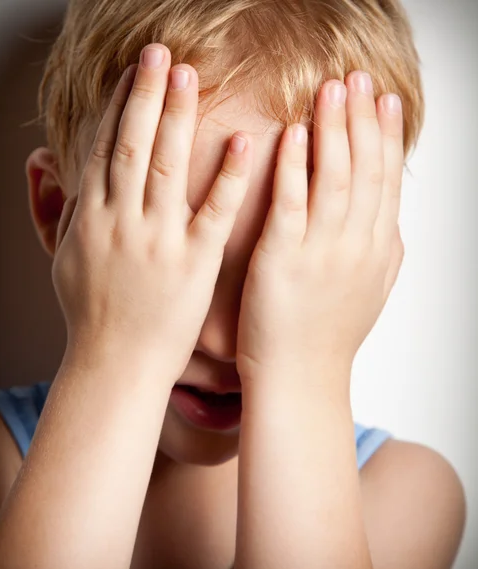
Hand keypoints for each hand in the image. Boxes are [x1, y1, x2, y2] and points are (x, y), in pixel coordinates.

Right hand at [52, 44, 252, 383]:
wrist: (116, 364)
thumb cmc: (92, 314)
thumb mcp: (65, 258)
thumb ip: (61, 209)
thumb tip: (46, 165)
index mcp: (93, 217)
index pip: (105, 146)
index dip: (119, 103)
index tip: (133, 71)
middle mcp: (122, 221)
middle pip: (133, 143)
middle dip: (146, 93)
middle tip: (161, 53)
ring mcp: (159, 241)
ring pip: (167, 165)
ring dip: (178, 116)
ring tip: (190, 75)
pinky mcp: (194, 263)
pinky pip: (213, 213)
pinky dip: (227, 175)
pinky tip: (243, 141)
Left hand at [237, 71, 404, 381]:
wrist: (299, 380)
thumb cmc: (326, 338)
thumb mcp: (368, 294)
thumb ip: (383, 255)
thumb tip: (393, 226)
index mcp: (377, 251)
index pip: (387, 181)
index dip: (387, 137)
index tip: (384, 100)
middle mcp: (356, 246)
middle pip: (366, 171)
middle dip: (363, 120)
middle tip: (358, 81)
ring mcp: (321, 252)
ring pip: (335, 179)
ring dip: (334, 131)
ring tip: (331, 92)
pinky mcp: (283, 260)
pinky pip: (292, 204)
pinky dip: (295, 167)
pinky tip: (294, 134)